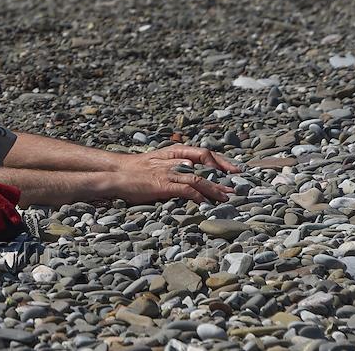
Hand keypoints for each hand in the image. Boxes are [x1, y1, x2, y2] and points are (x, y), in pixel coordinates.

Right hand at [111, 145, 238, 204]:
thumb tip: (194, 171)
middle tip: (236, 189)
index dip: (221, 161)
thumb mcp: (159, 160)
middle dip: (222, 177)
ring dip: (214, 189)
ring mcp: (168, 172)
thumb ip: (176, 163)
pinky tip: (205, 203)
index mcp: (173, 152)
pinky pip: (185, 190)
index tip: (235, 170)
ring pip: (198, 178)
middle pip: (204, 164)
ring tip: (226, 199)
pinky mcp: (162, 185)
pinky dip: (197, 196)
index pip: (203, 152)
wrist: (117, 174)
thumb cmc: (137, 170)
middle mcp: (173, 160)